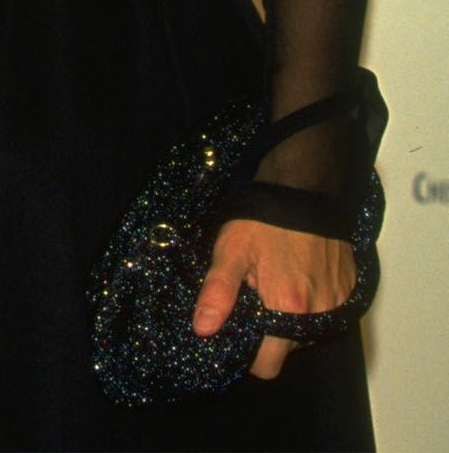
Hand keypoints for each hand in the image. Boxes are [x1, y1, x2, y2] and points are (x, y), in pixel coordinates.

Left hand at [193, 217, 356, 378]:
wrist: (306, 187)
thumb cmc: (265, 218)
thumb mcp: (233, 250)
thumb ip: (218, 292)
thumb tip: (203, 329)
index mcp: (288, 309)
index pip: (268, 365)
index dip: (250, 355)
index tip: (240, 331)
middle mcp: (319, 314)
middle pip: (288, 348)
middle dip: (270, 331)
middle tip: (257, 295)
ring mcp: (338, 303)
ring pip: (307, 333)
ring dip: (292, 318)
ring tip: (278, 281)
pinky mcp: (350, 291)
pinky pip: (327, 313)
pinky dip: (312, 303)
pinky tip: (299, 275)